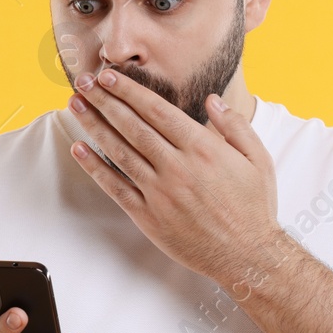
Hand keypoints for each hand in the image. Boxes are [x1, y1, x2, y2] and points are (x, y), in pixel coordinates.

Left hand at [69, 68, 281, 285]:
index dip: (129, 91)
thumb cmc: (253, 206)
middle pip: (132, 126)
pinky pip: (116, 188)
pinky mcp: (148, 217)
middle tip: (82, 81)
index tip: (109, 76)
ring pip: (119, 152)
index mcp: (203, 148)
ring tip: (75, 106)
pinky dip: (95, 168)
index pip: (157, 110)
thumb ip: (235, 125)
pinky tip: (78, 149)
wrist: (246, 255)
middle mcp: (177, 167)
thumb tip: (211, 99)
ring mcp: (159, 192)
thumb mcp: (257, 159)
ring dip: (94, 126)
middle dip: (104, 100)